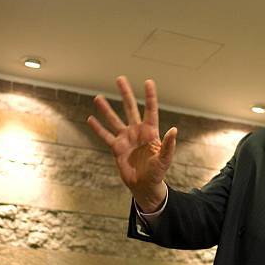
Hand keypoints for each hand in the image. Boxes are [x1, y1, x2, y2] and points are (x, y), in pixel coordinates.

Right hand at [87, 76, 176, 212]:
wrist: (144, 186)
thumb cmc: (157, 173)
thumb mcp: (164, 159)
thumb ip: (168, 145)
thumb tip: (174, 130)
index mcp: (151, 132)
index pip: (150, 110)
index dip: (149, 96)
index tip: (148, 81)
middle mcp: (137, 132)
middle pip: (130, 108)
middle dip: (125, 94)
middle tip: (120, 78)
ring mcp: (126, 139)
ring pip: (114, 120)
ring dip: (106, 109)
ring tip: (98, 96)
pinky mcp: (116, 148)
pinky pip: (105, 136)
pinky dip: (98, 128)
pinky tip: (90, 118)